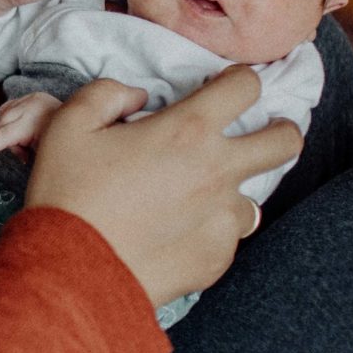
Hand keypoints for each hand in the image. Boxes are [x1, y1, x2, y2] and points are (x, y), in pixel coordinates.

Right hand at [0, 90, 63, 161]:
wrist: (82, 120)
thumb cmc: (64, 142)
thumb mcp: (46, 151)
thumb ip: (27, 153)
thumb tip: (21, 156)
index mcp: (33, 121)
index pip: (4, 136)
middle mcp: (30, 105)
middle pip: (0, 125)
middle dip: (3, 141)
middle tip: (22, 153)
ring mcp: (30, 98)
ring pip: (1, 115)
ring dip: (4, 130)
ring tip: (22, 141)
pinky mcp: (30, 95)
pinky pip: (8, 107)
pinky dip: (7, 119)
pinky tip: (17, 128)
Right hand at [20, 66, 299, 305]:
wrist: (70, 272)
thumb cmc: (67, 193)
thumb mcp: (68, 124)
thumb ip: (106, 93)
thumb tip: (136, 96)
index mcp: (188, 130)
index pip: (246, 86)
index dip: (240, 79)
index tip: (226, 88)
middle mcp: (218, 171)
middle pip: (285, 142)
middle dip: (281, 130)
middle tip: (260, 134)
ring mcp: (223, 218)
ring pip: (252, 198)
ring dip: (229, 193)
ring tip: (192, 201)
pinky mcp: (217, 257)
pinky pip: (225, 237)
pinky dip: (207, 231)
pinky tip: (172, 235)